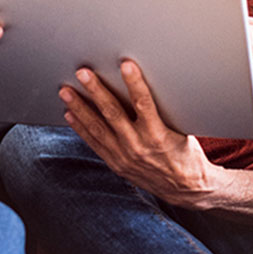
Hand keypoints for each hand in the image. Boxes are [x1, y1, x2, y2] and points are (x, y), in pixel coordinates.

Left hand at [60, 60, 219, 208]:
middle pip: (113, 113)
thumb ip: (164, 112)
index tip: (126, 64)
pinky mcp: (116, 164)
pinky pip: (95, 143)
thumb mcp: (182, 130)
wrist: (185, 189)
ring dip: (80, 108)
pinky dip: (81, 128)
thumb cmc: (186, 155)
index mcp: (158, 135)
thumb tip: (149, 86)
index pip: (144, 103)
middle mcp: (138, 146)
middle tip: (82, 73)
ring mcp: (124, 157)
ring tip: (66, 92)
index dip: (135, 83)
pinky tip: (70, 114)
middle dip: (96, 91)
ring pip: (98, 128)